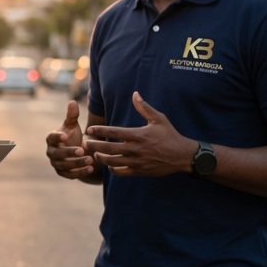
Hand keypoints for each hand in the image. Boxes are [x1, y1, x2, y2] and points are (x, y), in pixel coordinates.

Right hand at [46, 100, 94, 177]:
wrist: (75, 150)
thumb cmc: (72, 135)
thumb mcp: (73, 125)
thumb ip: (72, 115)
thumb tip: (72, 102)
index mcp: (51, 139)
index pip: (51, 138)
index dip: (57, 137)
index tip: (65, 136)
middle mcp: (51, 152)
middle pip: (57, 154)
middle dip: (69, 153)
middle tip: (82, 150)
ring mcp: (56, 163)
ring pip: (64, 166)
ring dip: (76, 164)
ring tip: (90, 160)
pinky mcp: (62, 172)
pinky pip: (69, 174)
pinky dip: (79, 173)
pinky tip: (90, 168)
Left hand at [83, 92, 197, 176]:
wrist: (182, 156)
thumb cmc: (170, 135)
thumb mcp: (159, 119)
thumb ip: (144, 107)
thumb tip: (135, 94)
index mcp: (139, 135)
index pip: (114, 132)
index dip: (100, 130)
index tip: (89, 129)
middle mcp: (136, 149)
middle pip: (109, 148)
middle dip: (95, 146)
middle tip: (84, 143)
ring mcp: (137, 162)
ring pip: (113, 162)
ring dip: (101, 158)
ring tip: (95, 154)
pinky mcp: (140, 171)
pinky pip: (122, 172)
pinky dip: (113, 169)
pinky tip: (109, 165)